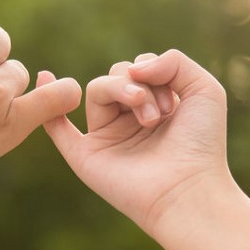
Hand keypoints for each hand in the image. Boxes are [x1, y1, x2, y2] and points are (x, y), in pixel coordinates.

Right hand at [38, 49, 230, 233]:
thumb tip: (132, 67)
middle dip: (138, 84)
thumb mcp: (204, 88)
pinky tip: (45, 78)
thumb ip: (173, 60)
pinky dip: (50, 105)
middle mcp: (129, 121)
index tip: (175, 101)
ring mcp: (106, 137)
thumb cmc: (202, 144)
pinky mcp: (86, 155)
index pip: (138, 68)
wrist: (189, 189)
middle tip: (160, 113)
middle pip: (116, 75)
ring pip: (96, 90)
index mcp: (155, 106)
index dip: (154, 72)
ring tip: (148, 118)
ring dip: (121, 90)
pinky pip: (58, 128)